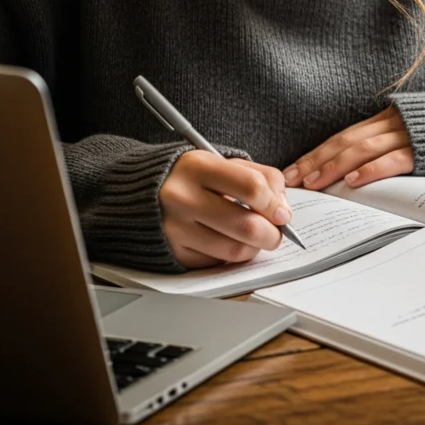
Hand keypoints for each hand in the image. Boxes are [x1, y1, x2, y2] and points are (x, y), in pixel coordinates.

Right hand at [159, 150, 292, 268]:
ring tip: (254, 238)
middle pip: (246, 225)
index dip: (275, 203)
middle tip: (276, 233)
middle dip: (272, 234)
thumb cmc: (193, 176)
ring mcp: (175, 228)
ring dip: (254, 248)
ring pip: (234, 249)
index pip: (252, 187)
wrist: (142, 191)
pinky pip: (216, 262)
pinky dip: (230, 255)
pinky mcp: (173, 252)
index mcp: (198, 167)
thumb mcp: (223, 162)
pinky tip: (228, 241)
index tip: (282, 213)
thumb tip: (281, 209)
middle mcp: (182, 197)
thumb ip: (260, 176)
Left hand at [283, 106, 413, 189]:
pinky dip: (371, 170)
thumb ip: (383, 146)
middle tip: (293, 180)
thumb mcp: (408, 136)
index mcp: (385, 120)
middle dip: (316, 162)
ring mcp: (406, 137)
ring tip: (314, 183)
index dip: (315, 155)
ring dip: (335, 166)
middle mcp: (391, 125)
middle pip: (345, 142)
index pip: (342, 138)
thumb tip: (350, 174)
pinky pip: (393, 160)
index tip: (291, 172)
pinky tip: (352, 181)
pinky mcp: (421, 153)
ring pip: (363, 149)